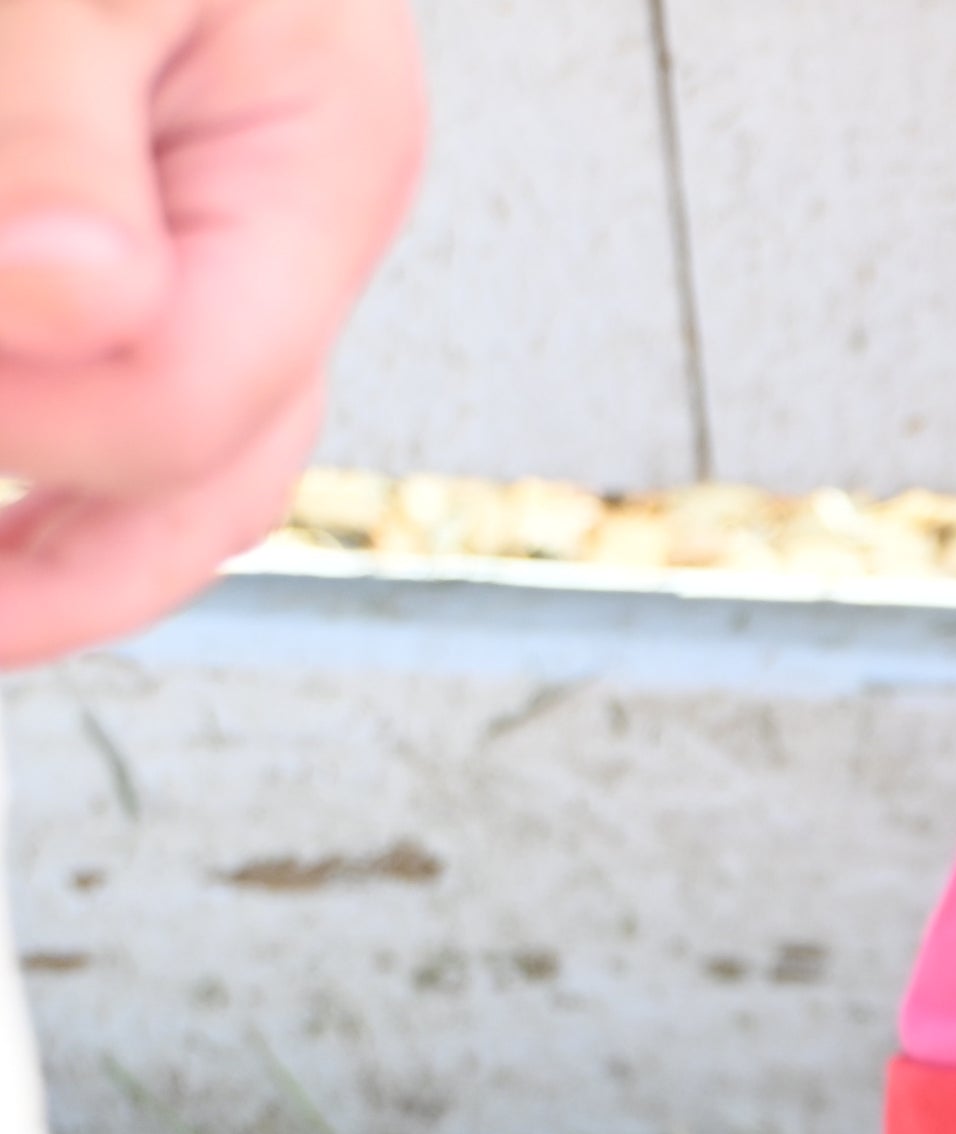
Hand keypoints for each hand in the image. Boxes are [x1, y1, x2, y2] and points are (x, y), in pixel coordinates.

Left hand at [0, 0, 425, 667]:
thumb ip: (48, 135)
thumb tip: (68, 315)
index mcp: (321, 159)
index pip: (197, 405)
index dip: (36, 426)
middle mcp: (286, 218)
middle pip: (206, 477)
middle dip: (49, 572)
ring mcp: (209, 225)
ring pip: (146, 452)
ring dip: (40, 524)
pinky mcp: (117, 214)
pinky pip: (103, 366)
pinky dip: (39, 439)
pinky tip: (0, 516)